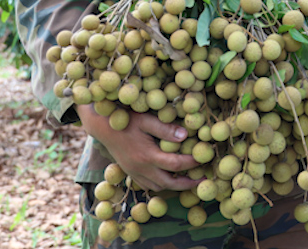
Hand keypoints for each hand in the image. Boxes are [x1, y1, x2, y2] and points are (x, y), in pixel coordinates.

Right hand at [76, 104, 199, 191]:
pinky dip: (160, 184)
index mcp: (148, 156)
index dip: (193, 163)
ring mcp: (134, 172)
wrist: (102, 127)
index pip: (176, 164)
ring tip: (188, 179)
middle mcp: (141, 168)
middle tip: (202, 180)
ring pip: (158, 187)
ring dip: (174, 185)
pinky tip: (169, 177)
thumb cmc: (126, 120)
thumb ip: (165, 129)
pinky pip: (147, 185)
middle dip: (187, 184)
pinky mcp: (130, 172)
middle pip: (169, 183)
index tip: (205, 158)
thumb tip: (186, 136)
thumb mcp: (146, 120)